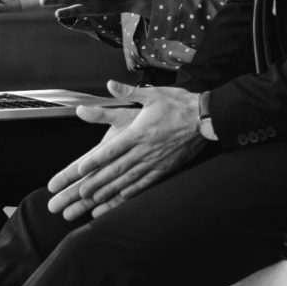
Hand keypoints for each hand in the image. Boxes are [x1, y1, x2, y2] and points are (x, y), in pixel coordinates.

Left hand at [46, 81, 205, 219]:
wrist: (205, 118)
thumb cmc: (179, 104)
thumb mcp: (153, 94)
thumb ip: (129, 91)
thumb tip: (111, 84)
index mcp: (139, 132)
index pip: (112, 150)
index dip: (95, 161)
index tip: (81, 170)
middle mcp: (145, 149)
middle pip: (117, 169)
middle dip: (98, 182)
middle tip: (82, 192)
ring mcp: (156, 160)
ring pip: (129, 179)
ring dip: (111, 190)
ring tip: (96, 200)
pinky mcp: (166, 167)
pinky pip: (146, 182)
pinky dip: (133, 191)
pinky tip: (122, 197)